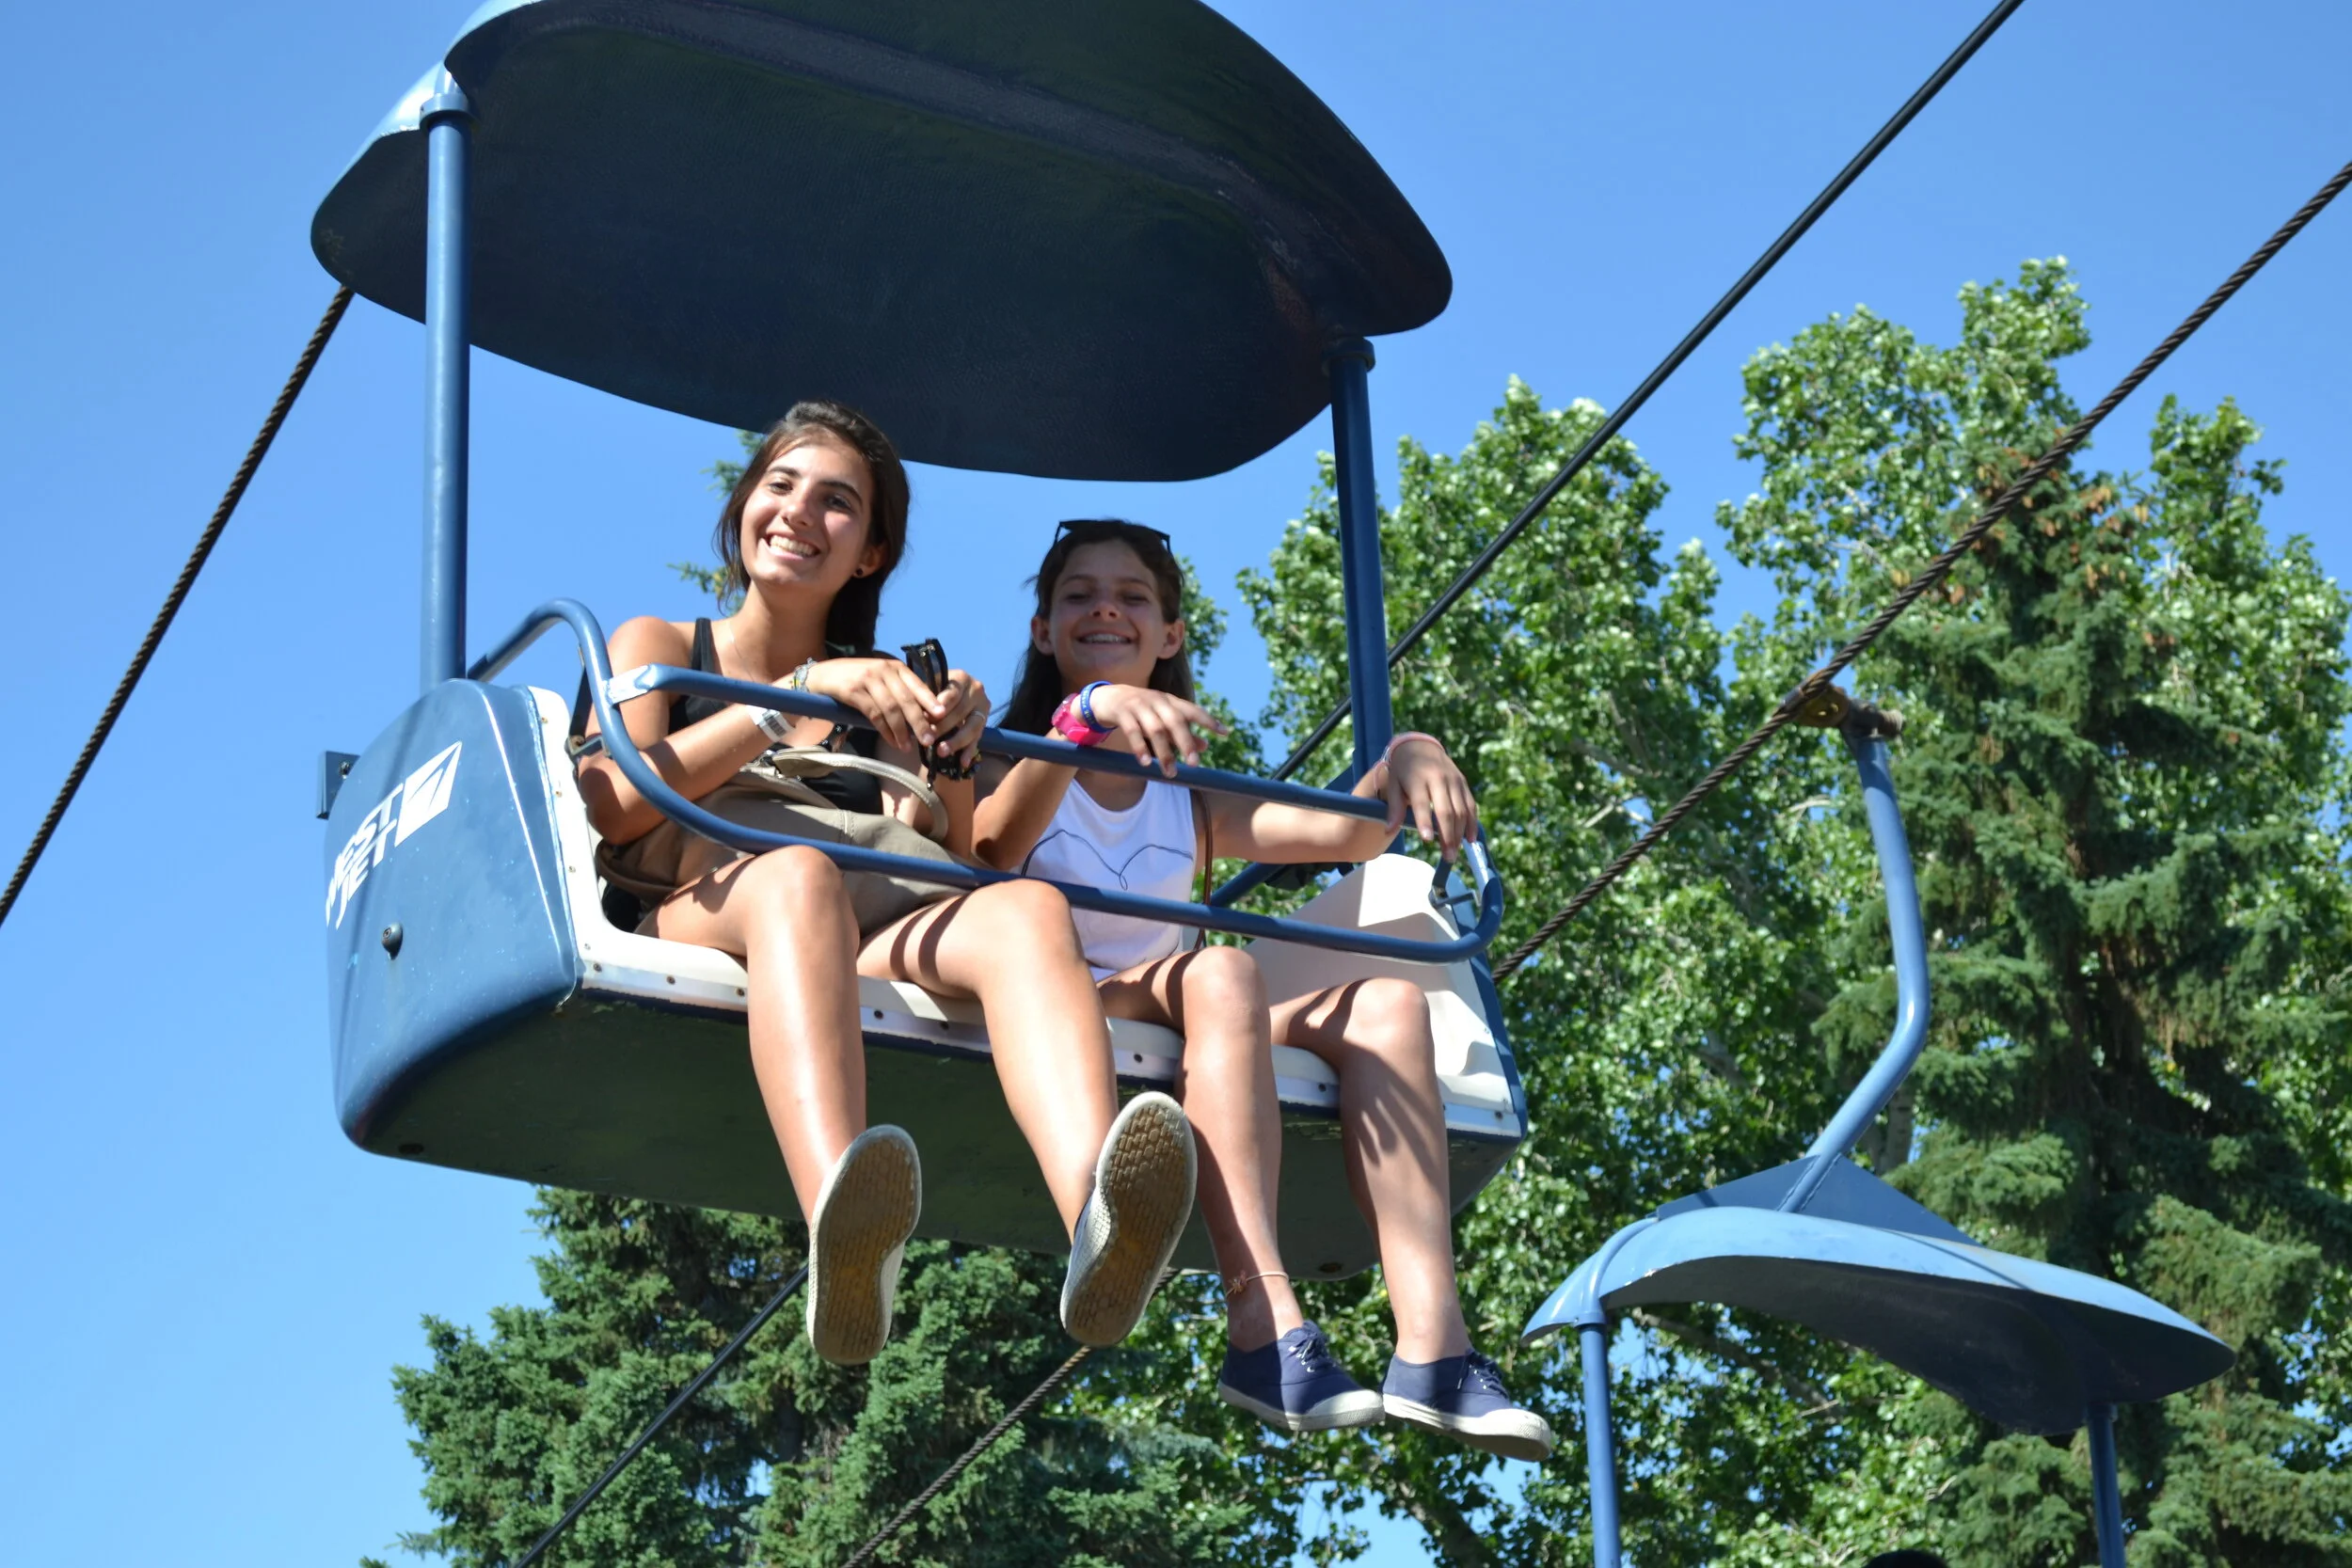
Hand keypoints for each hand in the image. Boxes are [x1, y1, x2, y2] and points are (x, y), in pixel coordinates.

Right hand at [805, 656, 957, 753]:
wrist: (821, 675)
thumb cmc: (855, 679)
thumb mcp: (880, 679)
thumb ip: (898, 691)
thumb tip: (920, 716)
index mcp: (894, 667)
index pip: (917, 684)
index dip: (930, 700)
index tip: (942, 715)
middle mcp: (883, 670)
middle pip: (906, 699)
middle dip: (919, 721)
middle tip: (929, 739)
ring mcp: (868, 679)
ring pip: (891, 708)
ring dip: (902, 730)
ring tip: (908, 747)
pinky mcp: (853, 691)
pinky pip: (874, 714)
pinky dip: (885, 730)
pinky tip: (892, 741)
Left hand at [934, 668, 989, 771]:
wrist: (953, 692)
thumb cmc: (935, 688)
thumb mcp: (930, 685)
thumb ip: (925, 696)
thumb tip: (915, 713)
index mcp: (961, 678)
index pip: (951, 694)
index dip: (939, 707)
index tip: (926, 719)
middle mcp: (976, 690)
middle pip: (961, 712)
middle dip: (944, 727)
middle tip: (928, 738)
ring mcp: (983, 708)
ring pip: (972, 727)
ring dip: (956, 741)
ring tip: (941, 752)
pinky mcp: (985, 723)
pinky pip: (978, 738)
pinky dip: (970, 751)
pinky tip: (963, 763)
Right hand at [1088, 684, 1227, 776]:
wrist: (1107, 697)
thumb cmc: (1141, 710)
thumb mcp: (1162, 719)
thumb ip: (1182, 732)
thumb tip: (1205, 746)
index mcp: (1169, 701)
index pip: (1192, 710)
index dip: (1208, 720)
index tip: (1225, 733)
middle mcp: (1157, 701)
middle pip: (1175, 721)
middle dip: (1186, 742)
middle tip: (1194, 764)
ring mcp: (1139, 705)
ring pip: (1155, 729)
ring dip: (1164, 752)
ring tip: (1170, 772)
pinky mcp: (1123, 713)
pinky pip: (1133, 731)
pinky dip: (1140, 748)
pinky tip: (1145, 763)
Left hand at [1380, 735, 1477, 860]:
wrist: (1419, 746)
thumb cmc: (1402, 771)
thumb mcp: (1393, 784)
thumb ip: (1393, 807)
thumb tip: (1388, 830)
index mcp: (1417, 778)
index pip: (1421, 802)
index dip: (1424, 821)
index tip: (1427, 840)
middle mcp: (1438, 778)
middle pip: (1446, 810)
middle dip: (1447, 835)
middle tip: (1447, 857)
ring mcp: (1453, 780)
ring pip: (1461, 810)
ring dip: (1460, 833)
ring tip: (1454, 853)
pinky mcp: (1462, 782)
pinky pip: (1470, 805)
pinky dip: (1472, 822)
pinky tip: (1470, 839)